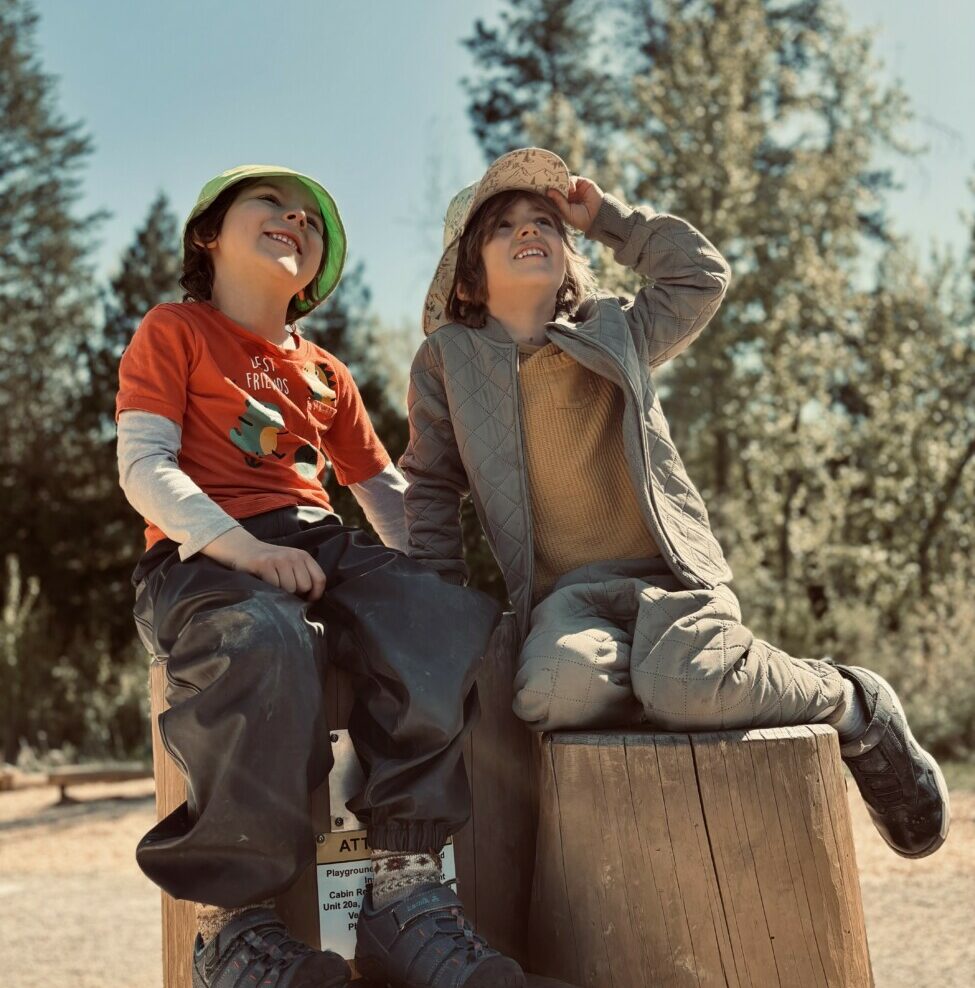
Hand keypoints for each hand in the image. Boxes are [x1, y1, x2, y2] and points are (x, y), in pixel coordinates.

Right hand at [202, 527, 326, 600]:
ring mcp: (279, 559)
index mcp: (303, 556)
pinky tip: (264, 583)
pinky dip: (269, 590)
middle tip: (283, 590)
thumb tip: (311, 601)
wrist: (243, 549)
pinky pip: (274, 586)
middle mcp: (294, 556)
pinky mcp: (264, 564)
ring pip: (290, 588)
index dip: (316, 594)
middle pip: (304, 586)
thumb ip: (302, 575)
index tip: (307, 601)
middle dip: (295, 594)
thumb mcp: (290, 563)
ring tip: (273, 586)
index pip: (320, 579)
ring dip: (281, 593)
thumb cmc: (269, 562)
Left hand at [547, 175, 603, 233]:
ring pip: (564, 182)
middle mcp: (568, 195)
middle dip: (553, 184)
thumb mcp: (566, 212)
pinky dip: (570, 182)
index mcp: (562, 203)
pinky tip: (571, 188)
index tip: (540, 189)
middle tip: (545, 182)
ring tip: (563, 189)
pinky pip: (573, 179)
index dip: (548, 191)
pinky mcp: (582, 183)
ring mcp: (575, 189)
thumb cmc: (580, 219)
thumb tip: (548, 191)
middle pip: (557, 186)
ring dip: (562, 184)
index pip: (553, 195)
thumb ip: (558, 201)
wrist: (597, 217)